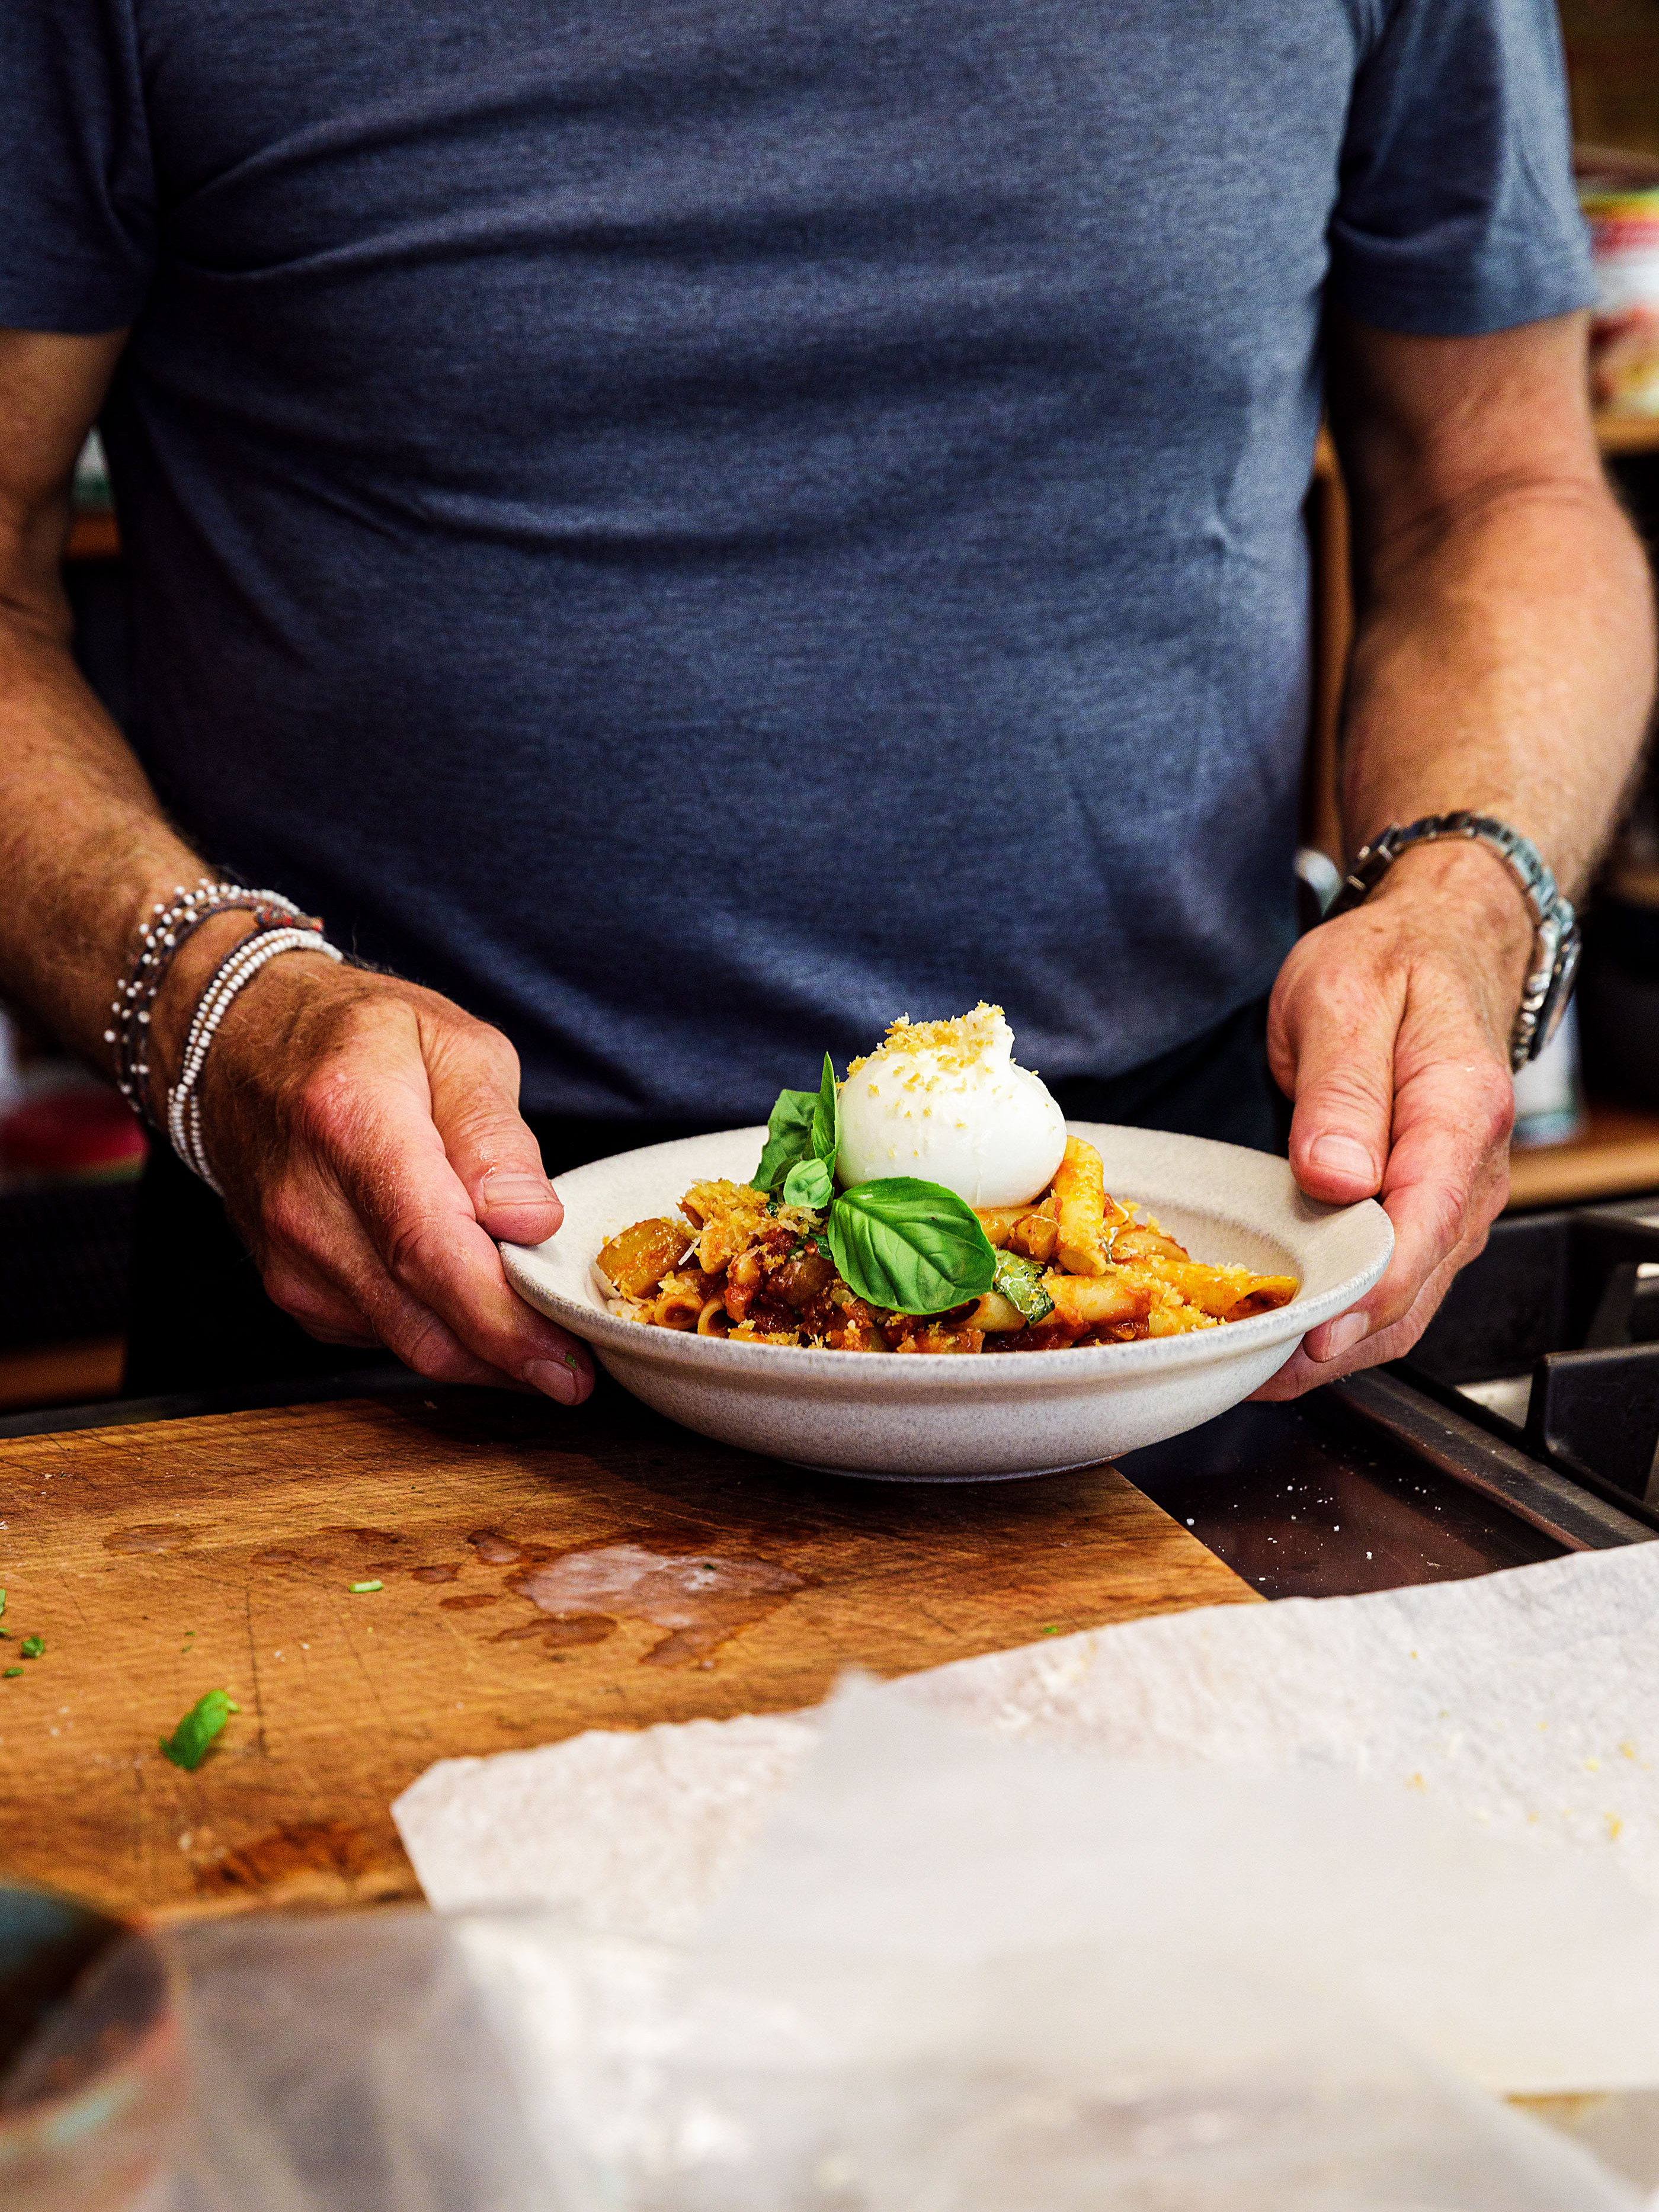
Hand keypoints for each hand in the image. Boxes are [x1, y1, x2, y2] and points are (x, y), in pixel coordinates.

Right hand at [169, 946, 593, 1401]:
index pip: (429, 1249)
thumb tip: (531, 1220)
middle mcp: (304, 1204)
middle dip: (509, 1358)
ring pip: (406, 1342)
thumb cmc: (358, 1037)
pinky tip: (472, 1303)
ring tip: (539, 1330)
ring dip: (479, 1352)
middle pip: (419, 1317)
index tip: (567, 1359)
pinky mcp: (291, 1289)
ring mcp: (288, 1257)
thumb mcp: (454, 1043)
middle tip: (576, 1369)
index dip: (503, 1320)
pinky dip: (439, 1332)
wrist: (242, 1044)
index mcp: (349, 1122)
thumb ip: (495, 1134)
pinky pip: (383, 1335)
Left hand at [1254, 842, 1531, 1399]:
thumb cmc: (1390, 965)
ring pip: (1406, 1302)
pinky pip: (1392, 1284)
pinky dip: (1341, 1318)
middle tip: (1253, 1373)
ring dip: (1335, 1344)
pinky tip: (1281, 1334)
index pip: (1425, 1226)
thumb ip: (1341, 1090)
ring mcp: (1454, 1201)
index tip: (1313, 1334)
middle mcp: (1472, 1171)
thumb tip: (1336, 1178)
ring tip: (1252, 1369)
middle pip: (1416, 1287)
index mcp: (1459, 1112)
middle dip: (1338, 1342)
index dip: (1369, 1293)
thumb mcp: (1344, 999)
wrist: (1437, 946)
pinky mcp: (1426, 1212)